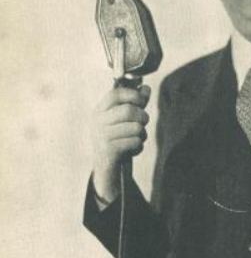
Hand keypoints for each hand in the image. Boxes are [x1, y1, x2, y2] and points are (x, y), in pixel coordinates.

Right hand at [91, 84, 150, 202]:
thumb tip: (146, 88)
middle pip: (128, 110)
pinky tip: (132, 150)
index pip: (115, 94)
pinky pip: (135, 142)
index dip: (133, 95)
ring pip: (135, 127)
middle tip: (143, 124)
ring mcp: (101, 136)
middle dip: (142, 117)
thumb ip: (135, 104)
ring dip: (142, 134)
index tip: (142, 102)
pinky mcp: (108, 150)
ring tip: (136, 139)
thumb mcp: (125, 121)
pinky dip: (139, 147)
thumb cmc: (117, 141)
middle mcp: (97, 122)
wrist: (106, 169)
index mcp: (99, 111)